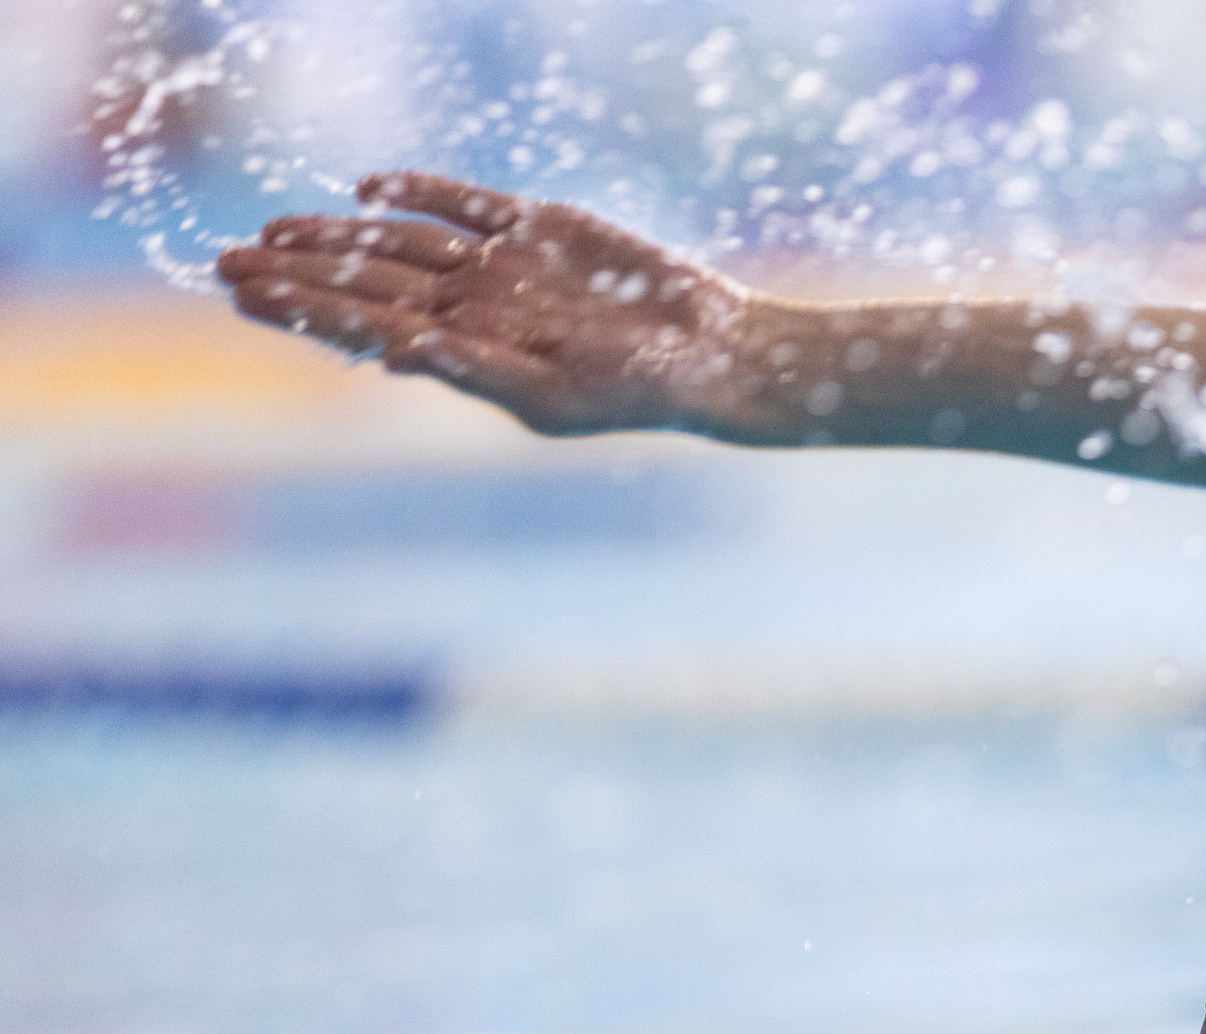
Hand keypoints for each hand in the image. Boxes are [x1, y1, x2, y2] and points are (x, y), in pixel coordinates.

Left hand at [215, 172, 761, 436]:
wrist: (709, 351)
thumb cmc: (637, 391)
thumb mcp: (552, 394)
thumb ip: (471, 367)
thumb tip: (392, 349)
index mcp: (464, 350)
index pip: (363, 325)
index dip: (300, 309)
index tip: (240, 296)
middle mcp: (472, 305)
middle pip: (366, 280)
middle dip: (294, 272)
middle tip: (220, 263)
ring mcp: (502, 265)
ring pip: (398, 242)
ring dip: (334, 236)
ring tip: (269, 232)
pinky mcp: (538, 228)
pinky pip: (463, 204)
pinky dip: (416, 192)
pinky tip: (367, 189)